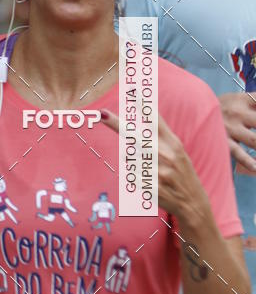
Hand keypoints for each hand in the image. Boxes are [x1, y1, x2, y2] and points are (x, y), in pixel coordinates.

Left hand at [100, 109, 209, 223]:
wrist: (193, 203)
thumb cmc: (180, 173)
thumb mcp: (177, 150)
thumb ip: (160, 135)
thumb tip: (143, 116)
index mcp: (173, 142)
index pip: (156, 120)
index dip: (144, 105)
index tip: (132, 90)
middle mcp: (167, 154)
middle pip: (134, 135)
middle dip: (116, 124)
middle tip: (102, 114)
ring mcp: (160, 171)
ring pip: (129, 158)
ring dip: (131, 161)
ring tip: (148, 170)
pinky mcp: (153, 186)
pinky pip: (131, 176)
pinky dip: (134, 177)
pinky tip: (148, 182)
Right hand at [219, 93, 255, 172]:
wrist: (191, 111)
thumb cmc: (222, 107)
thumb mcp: (237, 98)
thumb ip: (255, 100)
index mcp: (243, 99)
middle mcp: (237, 113)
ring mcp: (230, 128)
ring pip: (255, 140)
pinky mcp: (223, 142)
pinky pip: (238, 153)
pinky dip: (249, 161)